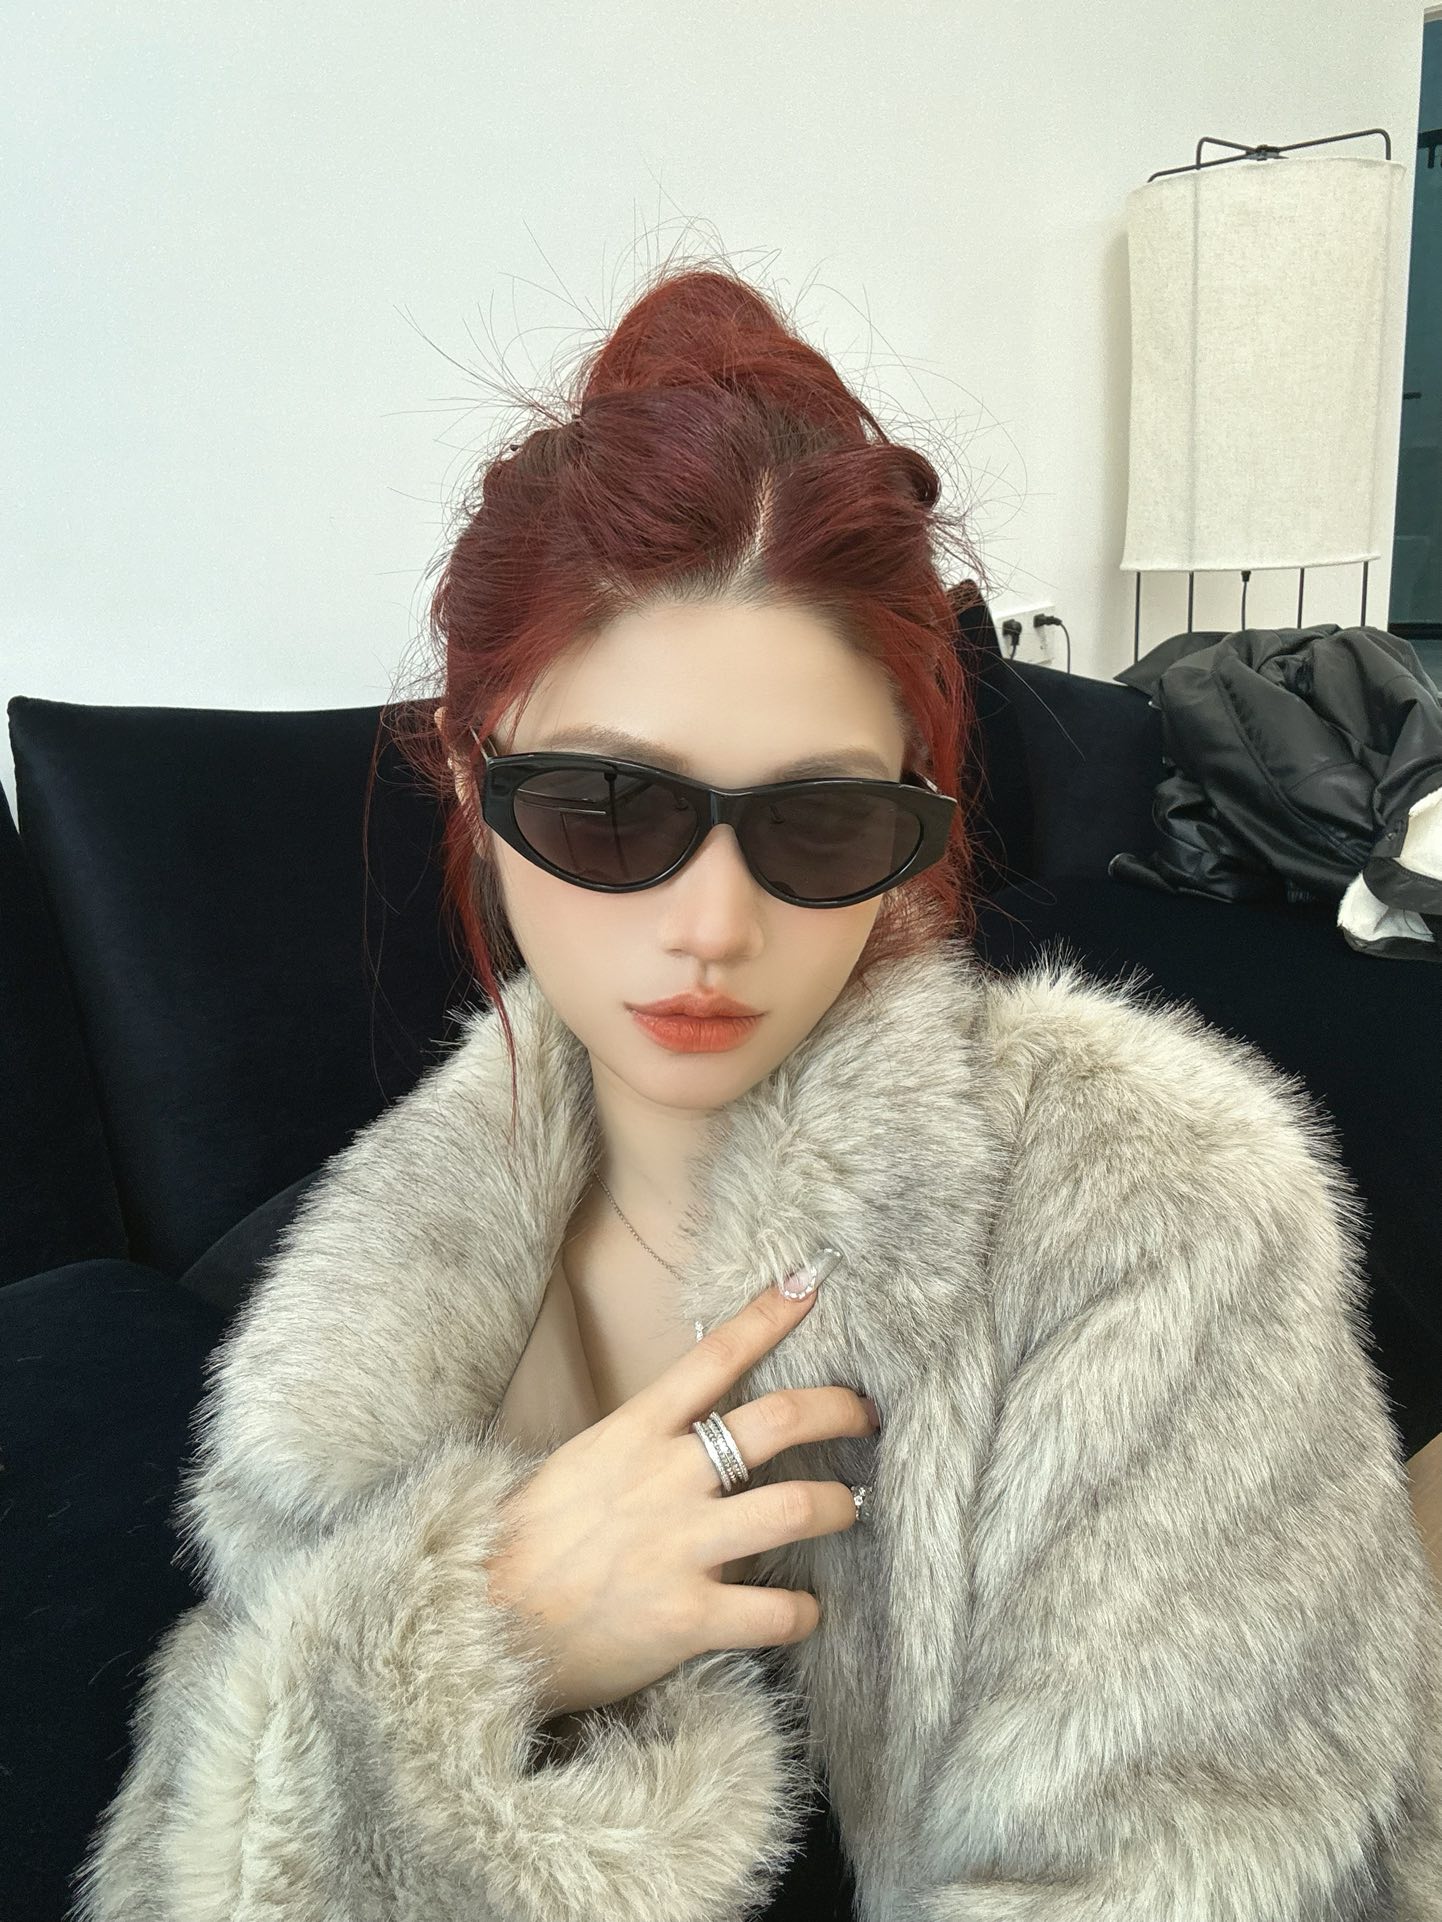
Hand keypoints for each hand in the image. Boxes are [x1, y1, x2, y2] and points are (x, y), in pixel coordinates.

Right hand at [483, 1272, 877, 1719]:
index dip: (769, 1315)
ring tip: (849, 1508)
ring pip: (796, 1509)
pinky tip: (806, 1611)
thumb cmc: (533, 1540)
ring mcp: (678, 1546)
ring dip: (839, 1506)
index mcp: (634, 1432)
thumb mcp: (583, 1463)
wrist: (479, 1621)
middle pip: (778, 1421)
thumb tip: (702, 1429)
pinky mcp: (686, 1617)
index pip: (714, 1357)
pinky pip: (775, 1612)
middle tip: (866, 1414)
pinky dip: (805, 1612)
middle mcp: (665, 1479)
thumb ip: (645, 1445)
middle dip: (838, 1410)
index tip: (812, 1283)